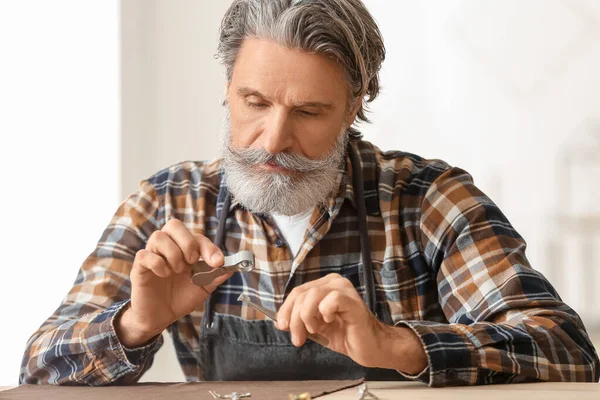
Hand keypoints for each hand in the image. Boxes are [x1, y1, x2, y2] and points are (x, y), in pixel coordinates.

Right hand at [115, 219, 231, 347]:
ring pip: (158, 236)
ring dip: (172, 253)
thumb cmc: (181, 298)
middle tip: (192, 261)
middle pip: (174, 224)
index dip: (209, 246)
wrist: (161, 318)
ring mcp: (153, 255)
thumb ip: (215, 277)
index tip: (217, 262)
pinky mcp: (140, 267)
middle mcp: (168, 248)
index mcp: (185, 250)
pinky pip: (144, 254)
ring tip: (177, 270)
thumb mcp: (203, 288)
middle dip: (187, 242)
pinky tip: (163, 275)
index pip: (197, 237)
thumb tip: (230, 268)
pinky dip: (157, 263)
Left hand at [275, 273, 426, 373]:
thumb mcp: (316, 327)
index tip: (282, 327)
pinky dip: (324, 313)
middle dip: (294, 318)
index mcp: (325, 285)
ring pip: (312, 295)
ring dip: (306, 318)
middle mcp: (334, 282)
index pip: (297, 292)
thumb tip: (279, 322)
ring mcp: (344, 289)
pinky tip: (330, 322)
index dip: (286, 309)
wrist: (371, 348)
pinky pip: (330, 301)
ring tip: (313, 331)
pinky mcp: (352, 301)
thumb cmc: (346, 336)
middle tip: (297, 339)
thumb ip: (299, 320)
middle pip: (302, 294)